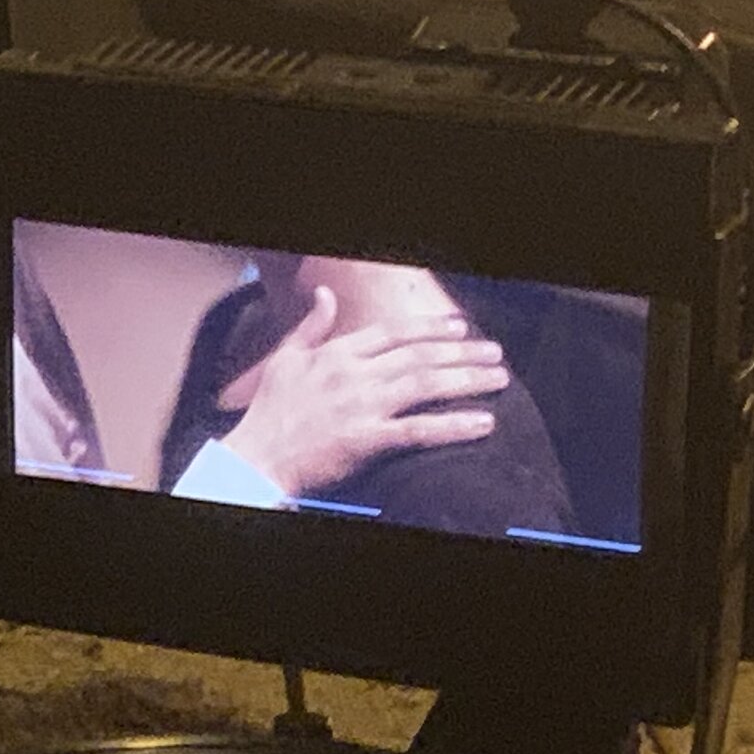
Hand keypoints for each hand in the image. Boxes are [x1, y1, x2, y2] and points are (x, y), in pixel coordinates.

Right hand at [216, 287, 507, 498]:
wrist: (254, 459)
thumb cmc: (267, 414)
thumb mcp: (283, 359)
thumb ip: (310, 326)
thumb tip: (322, 294)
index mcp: (334, 355)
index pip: (392, 332)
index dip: (430, 327)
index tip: (459, 326)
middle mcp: (352, 375)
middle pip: (419, 356)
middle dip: (462, 351)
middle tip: (494, 352)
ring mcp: (360, 407)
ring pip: (425, 385)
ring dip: (467, 379)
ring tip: (498, 378)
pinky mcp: (365, 440)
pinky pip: (418, 430)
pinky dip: (453, 425)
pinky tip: (482, 422)